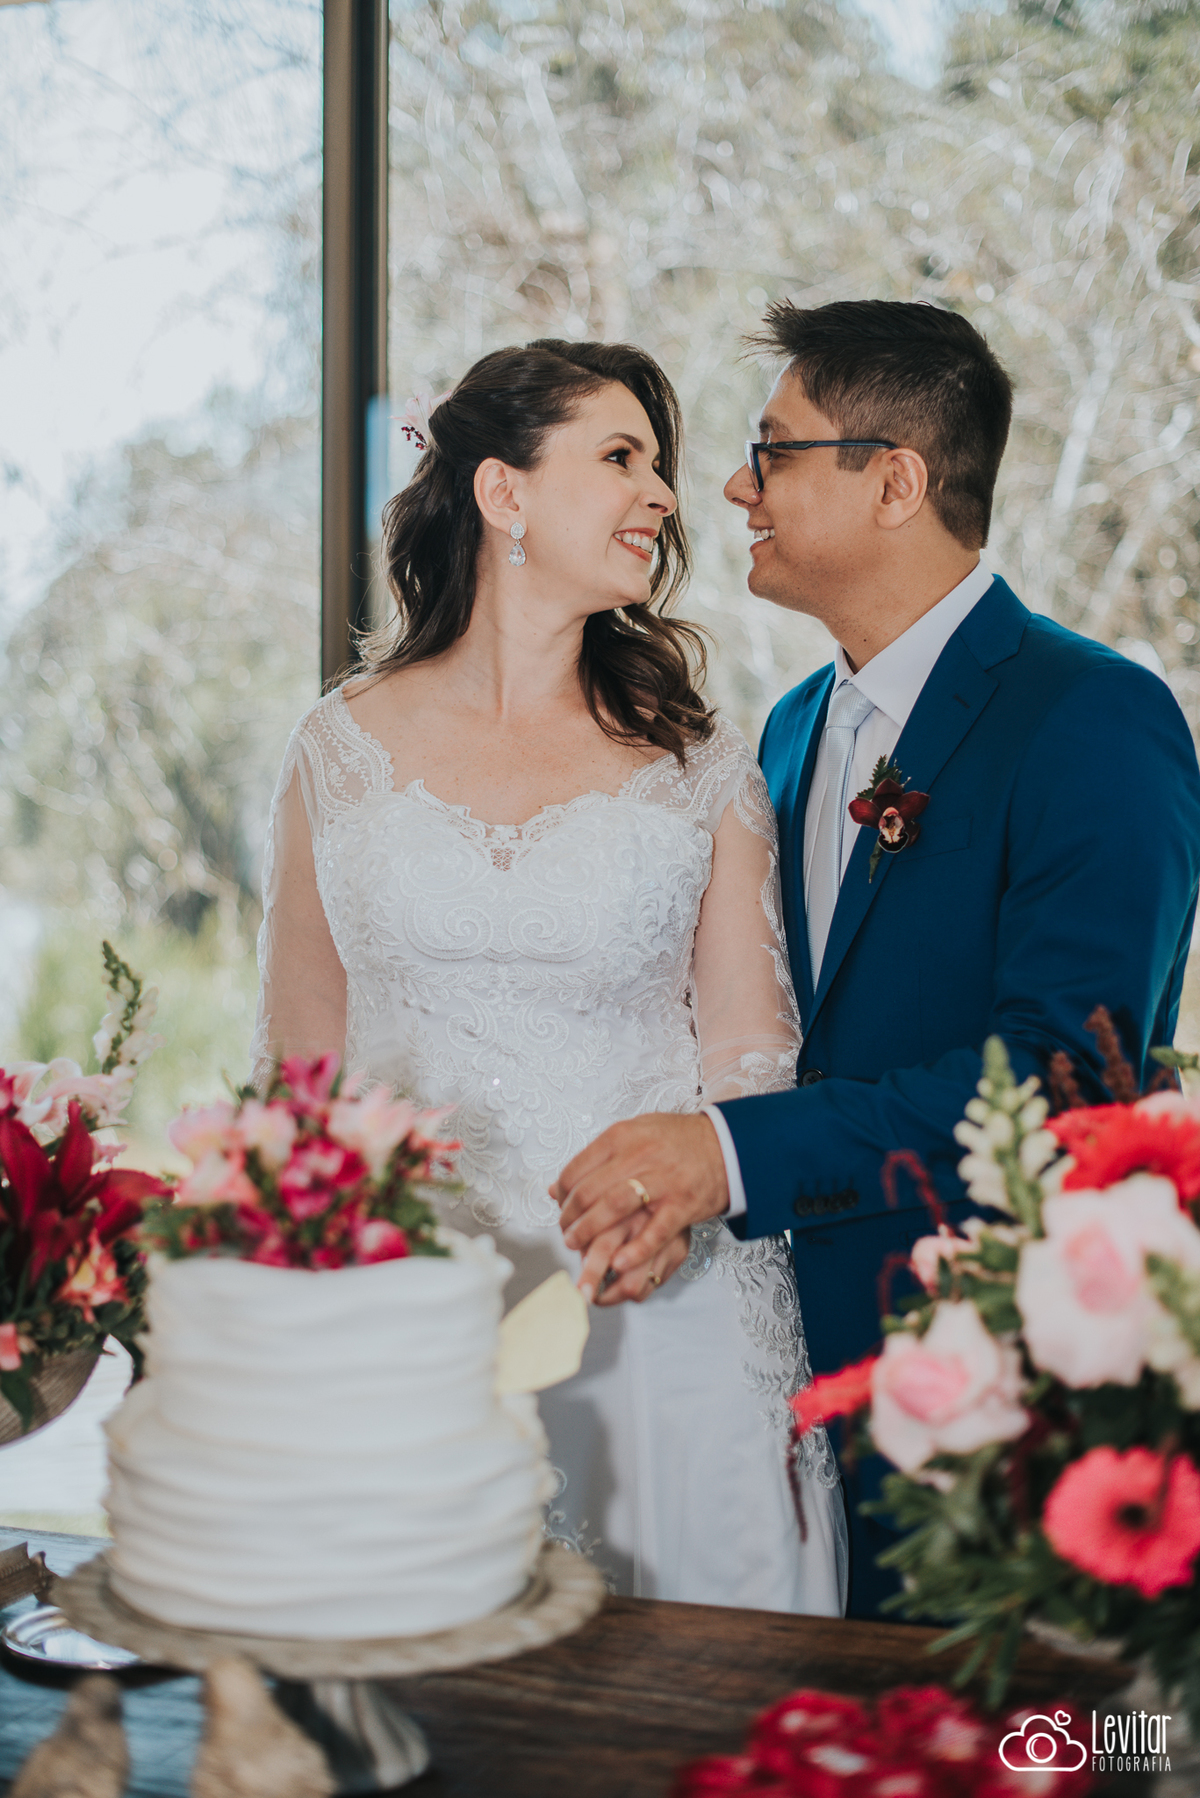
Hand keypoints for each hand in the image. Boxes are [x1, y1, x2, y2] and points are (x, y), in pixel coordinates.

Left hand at [551, 1113, 728, 1301]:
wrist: (725, 1144)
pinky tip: (618, 1262)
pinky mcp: (682, 1204)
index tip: (561, 1210)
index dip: (563, 1197)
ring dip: (590, 1231)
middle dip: (570, 1219)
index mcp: (621, 1137)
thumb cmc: (675, 1140)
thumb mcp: (633, 1134)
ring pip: (614, 1207)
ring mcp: (662, 1181)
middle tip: (566, 1234)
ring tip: (577, 1247)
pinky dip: (635, 1249)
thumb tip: (556, 1189)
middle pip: (589, 1192)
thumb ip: (596, 1159)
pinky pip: (655, 1230)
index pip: (576, 1170)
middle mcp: (639, 1156)